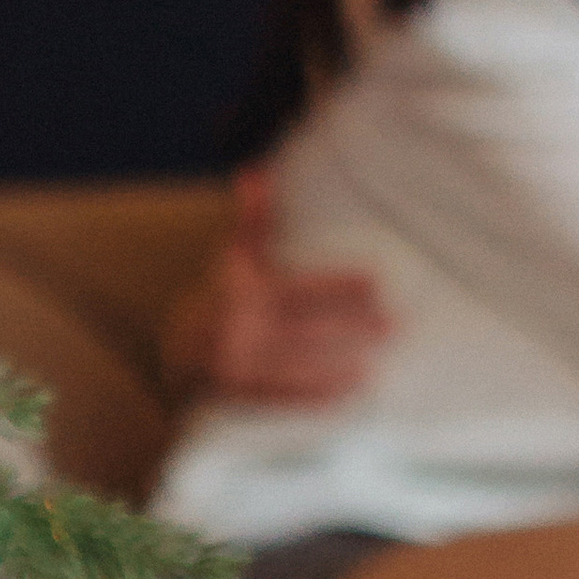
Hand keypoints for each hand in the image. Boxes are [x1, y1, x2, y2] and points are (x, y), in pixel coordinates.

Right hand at [158, 170, 390, 408]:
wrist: (182, 356)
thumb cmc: (226, 301)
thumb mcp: (236, 260)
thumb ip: (251, 221)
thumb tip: (255, 175)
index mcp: (243, 293)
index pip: (298, 288)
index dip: (338, 285)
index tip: (378, 281)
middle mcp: (237, 331)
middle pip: (302, 329)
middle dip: (351, 328)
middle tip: (397, 326)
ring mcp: (237, 369)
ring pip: (293, 368)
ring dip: (336, 367)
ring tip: (379, 365)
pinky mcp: (241, 402)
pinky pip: (283, 402)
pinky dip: (317, 400)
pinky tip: (352, 396)